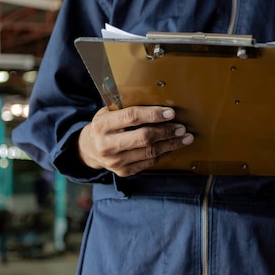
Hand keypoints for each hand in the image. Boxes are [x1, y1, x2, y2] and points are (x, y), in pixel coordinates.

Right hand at [78, 106, 193, 176]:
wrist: (89, 149)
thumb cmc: (105, 126)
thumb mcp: (108, 113)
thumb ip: (127, 108)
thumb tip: (160, 102)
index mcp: (102, 125)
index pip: (132, 117)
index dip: (154, 114)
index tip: (171, 113)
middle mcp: (106, 145)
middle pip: (144, 138)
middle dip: (167, 132)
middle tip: (182, 127)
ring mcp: (115, 161)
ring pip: (150, 152)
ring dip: (171, 144)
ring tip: (184, 138)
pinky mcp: (123, 172)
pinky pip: (149, 162)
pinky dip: (164, 154)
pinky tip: (172, 147)